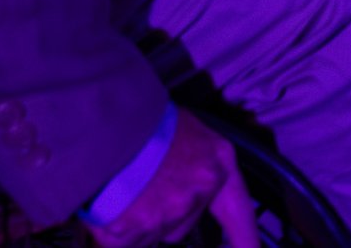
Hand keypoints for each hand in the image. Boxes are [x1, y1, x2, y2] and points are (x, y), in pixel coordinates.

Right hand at [89, 112, 255, 247]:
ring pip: (150, 233)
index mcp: (217, 163)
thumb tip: (178, 184)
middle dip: (162, 214)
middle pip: (182, 224)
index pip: (238, 211)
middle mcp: (197, 193)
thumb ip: (193, 163)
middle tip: (140, 187)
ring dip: (135, 220)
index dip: (247, 239)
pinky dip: (111, 230)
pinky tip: (104, 205)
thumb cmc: (144, 116)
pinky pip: (120, 242)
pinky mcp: (130, 230)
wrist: (105, 118)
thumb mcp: (185, 130)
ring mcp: (165, 214)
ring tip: (118, 187)